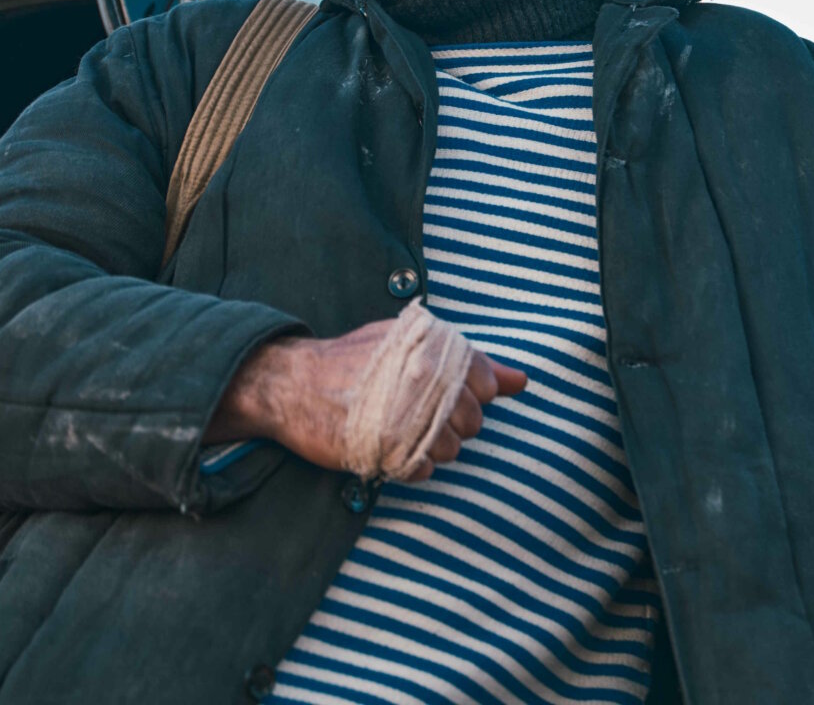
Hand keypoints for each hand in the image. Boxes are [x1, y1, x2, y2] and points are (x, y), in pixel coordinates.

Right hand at [205, 317, 526, 478]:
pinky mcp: (383, 451)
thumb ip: (467, 360)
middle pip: (472, 421)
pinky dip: (412, 465)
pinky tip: (391, 448)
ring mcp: (403, 419)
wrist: (292, 384)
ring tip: (401, 430)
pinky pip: (422, 470)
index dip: (468, 392)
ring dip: (432, 446)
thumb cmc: (354, 360)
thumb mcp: (410, 343)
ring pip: (451, 449)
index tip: (443, 391)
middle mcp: (422, 382)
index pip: (483, 382)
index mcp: (430, 350)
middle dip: (452, 422)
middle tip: (417, 413)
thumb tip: (522, 381)